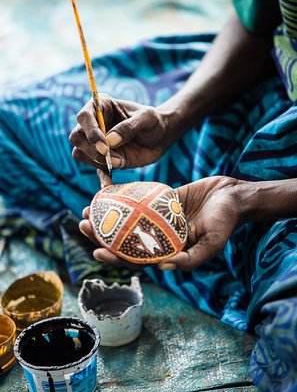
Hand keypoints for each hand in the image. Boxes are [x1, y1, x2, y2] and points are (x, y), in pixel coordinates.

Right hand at [69, 95, 178, 169]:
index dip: (90, 131)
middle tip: (111, 156)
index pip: (84, 116)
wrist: (161, 137)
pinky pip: (94, 169)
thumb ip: (129, 127)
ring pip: (81, 153)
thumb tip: (110, 141)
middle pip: (76, 137)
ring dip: (98, 161)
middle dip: (91, 149)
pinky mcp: (103, 158)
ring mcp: (96, 143)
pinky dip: (101, 177)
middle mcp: (94, 124)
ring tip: (120, 161)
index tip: (104, 145)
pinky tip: (108, 184)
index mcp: (101, 107)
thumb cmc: (153, 122)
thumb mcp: (147, 118)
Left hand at [79, 175, 241, 270]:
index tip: (96, 249)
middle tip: (83, 224)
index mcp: (170, 252)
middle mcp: (160, 237)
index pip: (137, 258)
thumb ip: (191, 259)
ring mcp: (158, 218)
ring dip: (108, 216)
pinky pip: (138, 201)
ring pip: (128, 220)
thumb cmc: (226, 221)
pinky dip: (122, 199)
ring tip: (88, 209)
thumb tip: (163, 268)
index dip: (115, 256)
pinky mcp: (160, 201)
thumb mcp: (212, 243)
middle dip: (103, 234)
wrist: (233, 195)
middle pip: (126, 238)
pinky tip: (107, 193)